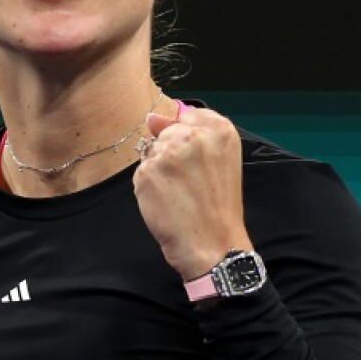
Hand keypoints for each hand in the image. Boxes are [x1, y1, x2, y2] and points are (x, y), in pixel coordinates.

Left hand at [132, 106, 253, 280]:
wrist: (213, 244)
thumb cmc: (218, 206)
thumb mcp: (218, 161)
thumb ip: (188, 132)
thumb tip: (151, 118)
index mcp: (220, 130)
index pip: (187, 116)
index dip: (187, 140)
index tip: (197, 162)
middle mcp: (192, 135)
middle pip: (166, 133)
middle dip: (171, 154)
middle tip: (190, 183)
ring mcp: (167, 153)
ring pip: (151, 152)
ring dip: (158, 170)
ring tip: (179, 193)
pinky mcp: (146, 172)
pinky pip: (141, 172)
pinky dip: (148, 187)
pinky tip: (165, 202)